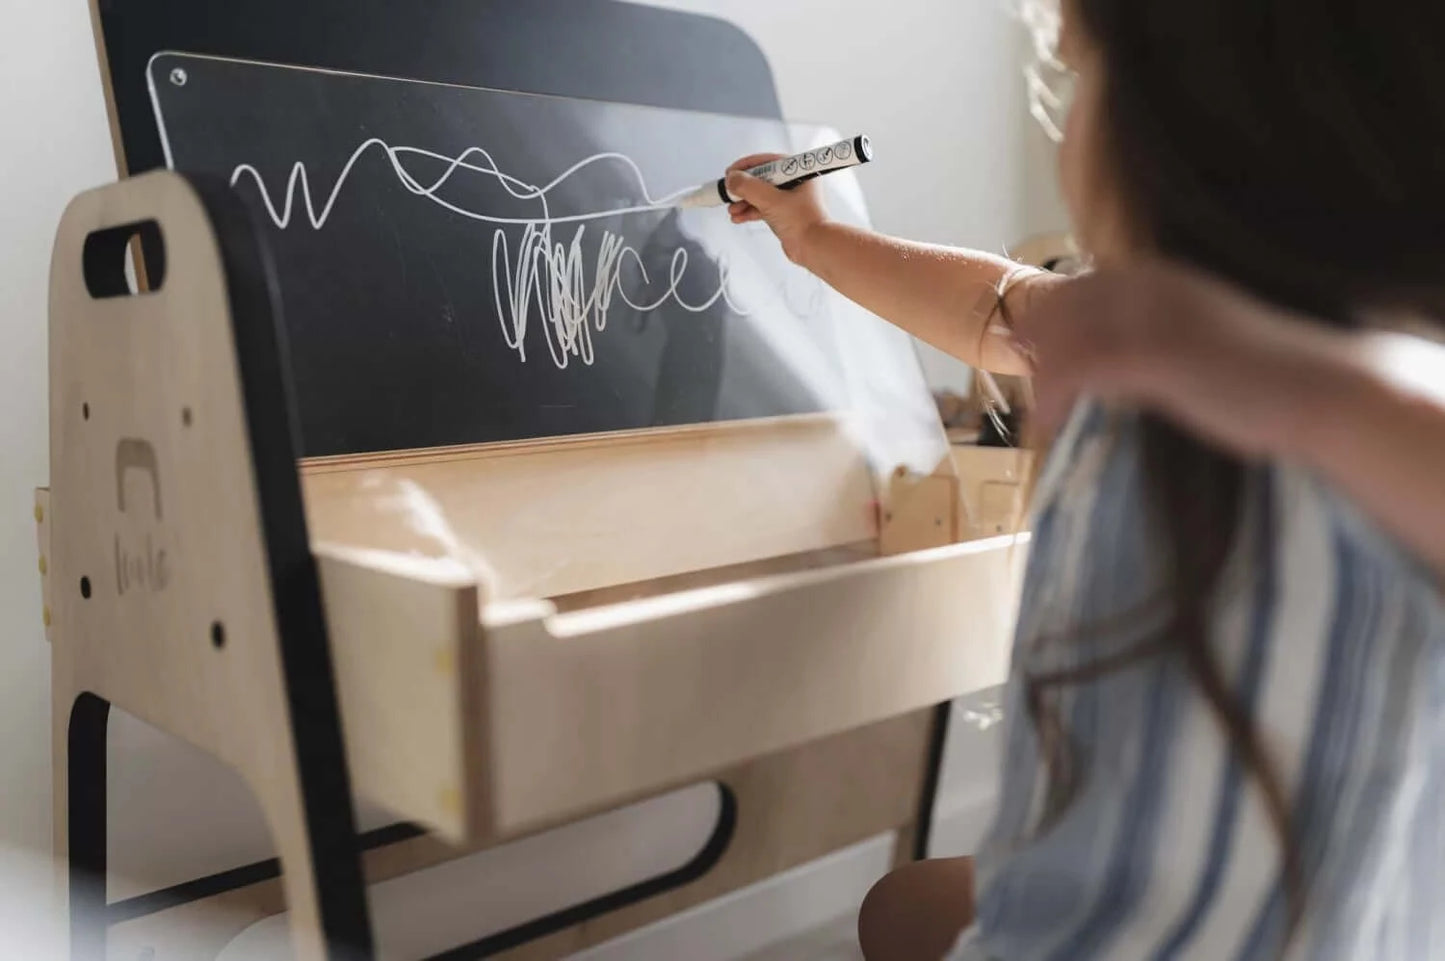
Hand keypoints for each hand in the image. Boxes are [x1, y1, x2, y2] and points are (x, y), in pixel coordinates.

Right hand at [723, 153, 828, 263]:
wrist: (814, 248)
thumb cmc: (804, 223)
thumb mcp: (772, 200)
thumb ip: (749, 187)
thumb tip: (732, 179)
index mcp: (799, 172)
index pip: (768, 162)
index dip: (747, 166)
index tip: (732, 172)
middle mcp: (795, 183)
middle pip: (762, 178)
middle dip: (743, 187)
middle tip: (729, 190)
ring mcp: (789, 199)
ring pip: (761, 195)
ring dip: (744, 201)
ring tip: (732, 208)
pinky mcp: (784, 214)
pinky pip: (763, 208)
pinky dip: (750, 211)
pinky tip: (738, 216)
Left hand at [1013, 262, 1332, 456]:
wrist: (1326, 391)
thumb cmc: (1268, 378)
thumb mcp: (1199, 340)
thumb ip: (1154, 340)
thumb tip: (1109, 366)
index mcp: (1162, 277)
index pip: (1075, 287)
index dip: (1049, 326)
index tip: (1039, 365)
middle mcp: (1151, 286)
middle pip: (1055, 307)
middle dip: (1036, 351)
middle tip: (1041, 397)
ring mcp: (1151, 317)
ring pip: (1058, 336)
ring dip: (1041, 379)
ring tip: (1046, 417)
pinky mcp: (1154, 355)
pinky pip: (1074, 369)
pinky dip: (1052, 398)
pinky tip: (1052, 425)